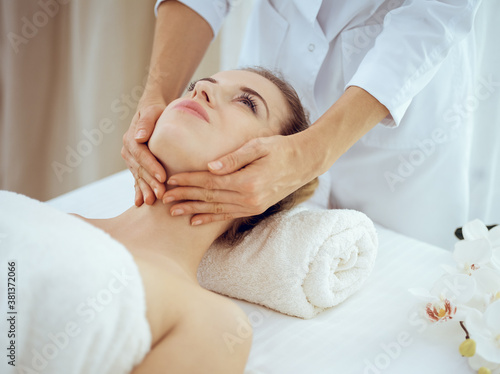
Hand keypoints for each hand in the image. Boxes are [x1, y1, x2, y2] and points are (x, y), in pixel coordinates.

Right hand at [121, 101, 166, 205]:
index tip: (162, 177)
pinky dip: (139, 190)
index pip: (141, 155)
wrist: (151, 112)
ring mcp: (131, 159)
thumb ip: (146, 123)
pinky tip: (140, 202)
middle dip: (150, 182)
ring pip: (138, 176)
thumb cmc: (155, 110)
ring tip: (152, 202)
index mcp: (131, 139)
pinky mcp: (135, 165)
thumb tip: (139, 137)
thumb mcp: (152, 111)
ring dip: (145, 189)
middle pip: (140, 169)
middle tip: (161, 194)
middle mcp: (128, 151)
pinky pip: (136, 179)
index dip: (151, 166)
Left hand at [162, 133, 317, 224]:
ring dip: (193, 210)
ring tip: (173, 211)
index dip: (188, 181)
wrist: (304, 162)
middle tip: (164, 199)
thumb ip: (233, 158)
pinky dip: (210, 218)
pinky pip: (227, 215)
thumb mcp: (258, 146)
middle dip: (185, 197)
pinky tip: (196, 220)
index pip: (209, 182)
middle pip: (209, 197)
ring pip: (215, 209)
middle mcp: (248, 198)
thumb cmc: (280, 149)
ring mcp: (252, 206)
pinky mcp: (254, 208)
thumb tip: (209, 167)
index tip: (170, 180)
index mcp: (247, 181)